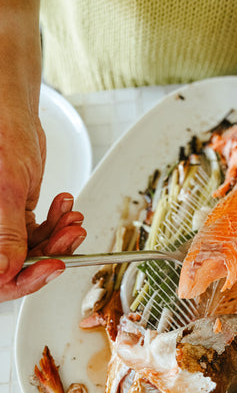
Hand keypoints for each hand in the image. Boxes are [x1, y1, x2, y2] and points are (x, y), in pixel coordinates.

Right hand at [0, 112, 85, 300]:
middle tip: (72, 235)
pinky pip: (41, 231)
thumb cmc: (1, 137)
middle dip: (51, 252)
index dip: (24, 278)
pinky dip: (58, 222)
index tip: (53, 267)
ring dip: (60, 236)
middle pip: (18, 265)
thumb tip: (4, 271)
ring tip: (73, 219)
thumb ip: (7, 232)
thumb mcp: (7, 187)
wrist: (12, 114)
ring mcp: (2, 226)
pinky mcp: (17, 216)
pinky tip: (65, 207)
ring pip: (34, 249)